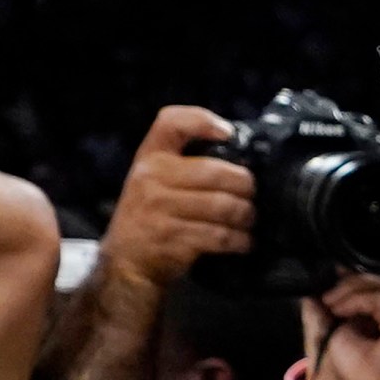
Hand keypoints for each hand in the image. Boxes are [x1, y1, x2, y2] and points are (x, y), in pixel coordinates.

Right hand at [99, 106, 254, 291]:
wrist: (126, 259)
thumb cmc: (151, 213)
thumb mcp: (155, 179)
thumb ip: (185, 163)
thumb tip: (238, 154)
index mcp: (150, 156)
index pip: (171, 122)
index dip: (203, 120)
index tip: (229, 134)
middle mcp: (152, 177)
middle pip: (215, 172)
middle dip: (245, 186)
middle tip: (252, 195)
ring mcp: (161, 208)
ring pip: (223, 206)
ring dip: (246, 215)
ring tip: (248, 219)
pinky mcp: (173, 238)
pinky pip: (220, 236)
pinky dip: (240, 240)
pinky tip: (243, 241)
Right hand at [303, 272, 379, 379]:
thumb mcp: (344, 349)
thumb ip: (334, 319)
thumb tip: (321, 294)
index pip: (378, 298)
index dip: (349, 299)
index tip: (329, 305)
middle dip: (354, 286)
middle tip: (331, 297)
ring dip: (365, 281)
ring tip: (341, 292)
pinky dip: (379, 283)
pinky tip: (357, 289)